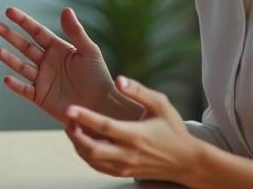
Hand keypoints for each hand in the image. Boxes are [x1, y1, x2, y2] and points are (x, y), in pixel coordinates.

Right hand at [0, 7, 141, 123]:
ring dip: (10, 59)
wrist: (101, 107)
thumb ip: (76, 31)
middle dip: (10, 36)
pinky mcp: (40, 97)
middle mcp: (48, 62)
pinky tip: (6, 78)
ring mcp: (43, 79)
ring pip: (22, 66)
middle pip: (25, 47)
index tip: (9, 11)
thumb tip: (65, 9)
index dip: (23, 21)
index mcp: (58, 49)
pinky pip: (25, 90)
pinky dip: (15, 85)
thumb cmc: (99, 78)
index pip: (37, 32)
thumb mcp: (89, 51)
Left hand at [64, 76, 207, 185]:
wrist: (185, 161)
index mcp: (136, 135)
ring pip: (91, 160)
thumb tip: (119, 79)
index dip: (85, 117)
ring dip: (77, 144)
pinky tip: (83, 140)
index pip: (105, 127)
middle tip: (67, 118)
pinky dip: (85, 154)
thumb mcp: (161, 105)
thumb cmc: (172, 129)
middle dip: (74, 134)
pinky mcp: (122, 173)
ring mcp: (124, 166)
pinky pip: (96, 166)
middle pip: (91, 149)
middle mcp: (128, 153)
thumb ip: (140, 91)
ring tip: (72, 127)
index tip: (70, 108)